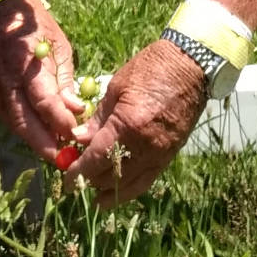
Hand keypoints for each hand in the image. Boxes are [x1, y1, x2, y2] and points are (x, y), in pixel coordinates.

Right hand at [0, 0, 85, 161]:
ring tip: (57, 150)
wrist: (3, 11)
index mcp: (26, 63)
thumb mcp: (59, 48)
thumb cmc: (38, 28)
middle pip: (23, 121)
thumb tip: (76, 111)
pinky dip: (25, 127)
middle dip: (43, 144)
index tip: (75, 135)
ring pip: (14, 122)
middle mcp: (5, 79)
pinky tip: (41, 134)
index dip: (59, 121)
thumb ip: (64, 82)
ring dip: (34, 139)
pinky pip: (9, 115)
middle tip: (64, 159)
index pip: (43, 101)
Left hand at [65, 40, 206, 207]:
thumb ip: (98, 119)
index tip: (66, 178)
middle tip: (78, 176)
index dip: (77, 173)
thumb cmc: (151, 68)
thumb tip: (78, 140)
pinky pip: (147, 180)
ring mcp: (160, 153)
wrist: (190, 64)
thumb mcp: (117, 87)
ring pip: (129, 184)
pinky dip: (130, 188)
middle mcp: (144, 145)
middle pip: (110, 176)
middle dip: (90, 180)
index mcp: (127, 125)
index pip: (95, 160)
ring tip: (94, 191)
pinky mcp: (171, 154)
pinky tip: (117, 191)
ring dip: (109, 189)